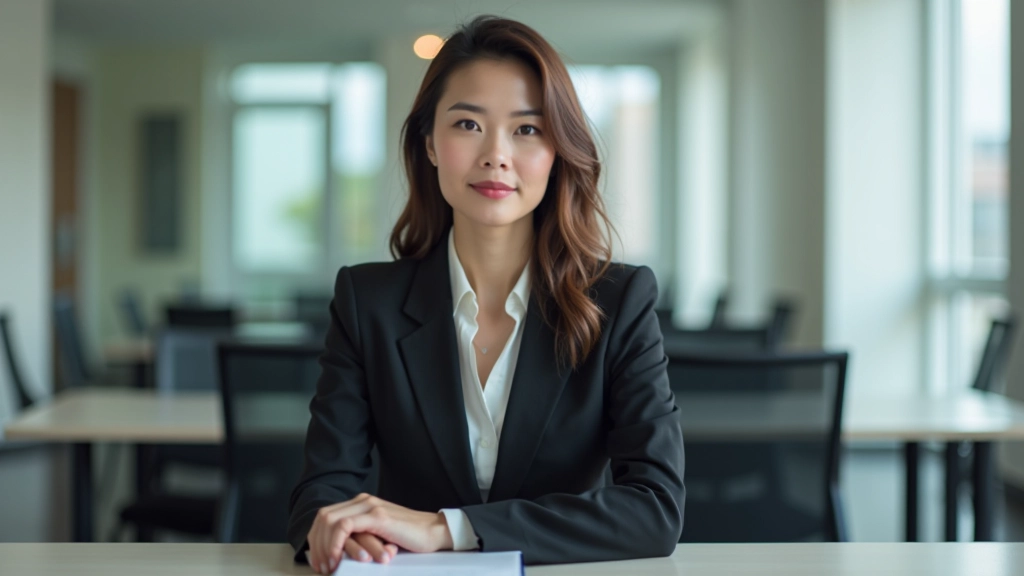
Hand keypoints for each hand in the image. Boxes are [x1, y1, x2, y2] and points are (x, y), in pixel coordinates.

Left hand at [306, 493, 453, 573]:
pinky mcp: (378, 516)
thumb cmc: (409, 537)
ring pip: (330, 520)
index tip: (317, 560)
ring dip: (324, 546)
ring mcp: (370, 506)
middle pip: (323, 517)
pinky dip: (336, 543)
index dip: (316, 538)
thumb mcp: (377, 535)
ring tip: (328, 565)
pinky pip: (345, 526)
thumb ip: (359, 536)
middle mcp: (363, 500)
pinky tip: (338, 557)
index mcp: (361, 503)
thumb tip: (335, 554)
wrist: (433, 532)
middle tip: (320, 566)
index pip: (326, 516)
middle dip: (316, 544)